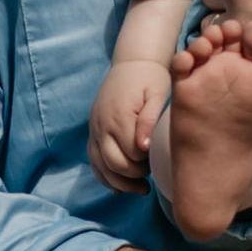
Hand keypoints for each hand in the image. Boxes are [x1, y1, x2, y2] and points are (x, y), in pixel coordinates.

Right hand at [89, 54, 171, 192]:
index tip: (158, 160)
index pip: (132, 154)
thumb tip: (144, 148)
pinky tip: (121, 186)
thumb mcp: (157, 94)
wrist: (132, 63)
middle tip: (151, 173)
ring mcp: (95, 129)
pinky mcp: (93, 132)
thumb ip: (149, 120)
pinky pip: (94, 161)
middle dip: (134, 175)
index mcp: (119, 116)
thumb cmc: (150, 78)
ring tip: (141, 188)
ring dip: (120, 182)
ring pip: (101, 167)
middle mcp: (102, 125)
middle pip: (114, 164)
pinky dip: (105, 176)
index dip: (146, 163)